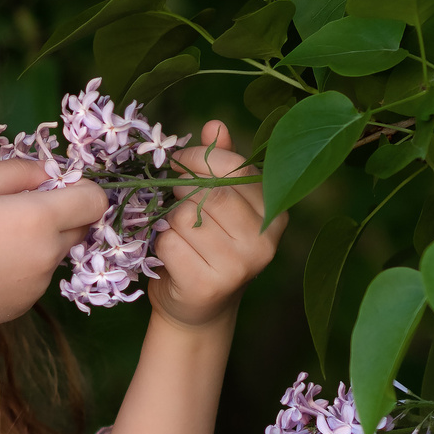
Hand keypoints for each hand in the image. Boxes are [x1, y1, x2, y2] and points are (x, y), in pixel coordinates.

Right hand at [0, 159, 107, 339]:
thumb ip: (16, 171)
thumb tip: (48, 173)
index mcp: (39, 218)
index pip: (95, 201)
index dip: (80, 188)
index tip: (52, 186)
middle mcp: (48, 254)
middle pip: (80, 228)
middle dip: (61, 213)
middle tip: (15, 210)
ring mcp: (38, 285)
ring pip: (55, 253)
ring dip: (38, 241)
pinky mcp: (23, 306)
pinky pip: (36, 277)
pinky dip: (22, 267)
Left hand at [148, 119, 283, 329]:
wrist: (197, 308)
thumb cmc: (206, 246)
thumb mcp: (219, 204)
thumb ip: (220, 166)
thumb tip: (215, 125)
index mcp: (273, 211)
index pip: (236, 168)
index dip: (200, 158)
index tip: (178, 161)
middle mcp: (264, 239)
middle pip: (212, 193)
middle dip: (181, 187)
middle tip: (170, 194)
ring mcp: (240, 266)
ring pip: (186, 217)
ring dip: (168, 219)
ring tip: (174, 230)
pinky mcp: (210, 285)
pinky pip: (171, 243)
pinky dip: (160, 243)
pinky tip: (170, 255)